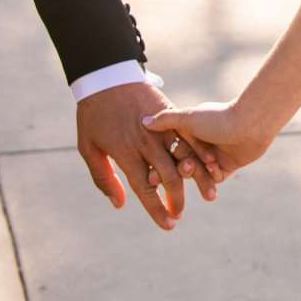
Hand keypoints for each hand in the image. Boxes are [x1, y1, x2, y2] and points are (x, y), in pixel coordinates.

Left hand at [77, 81, 218, 231]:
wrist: (106, 75)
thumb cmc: (93, 114)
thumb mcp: (87, 147)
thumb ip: (103, 177)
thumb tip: (120, 204)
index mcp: (125, 152)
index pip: (145, 188)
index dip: (157, 209)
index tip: (169, 225)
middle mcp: (146, 142)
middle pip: (168, 176)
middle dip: (177, 199)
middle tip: (180, 214)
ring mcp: (161, 127)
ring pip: (184, 156)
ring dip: (199, 177)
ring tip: (210, 194)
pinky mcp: (171, 113)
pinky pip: (189, 136)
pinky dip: (203, 152)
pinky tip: (213, 165)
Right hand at [142, 98, 280, 180]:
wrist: (250, 124)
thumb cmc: (217, 118)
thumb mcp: (188, 118)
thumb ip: (166, 120)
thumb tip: (143, 121)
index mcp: (189, 131)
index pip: (169, 150)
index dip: (159, 162)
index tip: (150, 173)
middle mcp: (200, 145)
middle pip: (181, 164)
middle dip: (174, 171)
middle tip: (168, 176)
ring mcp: (212, 157)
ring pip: (197, 174)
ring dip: (194, 175)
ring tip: (193, 170)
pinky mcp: (226, 167)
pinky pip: (214, 179)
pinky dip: (212, 178)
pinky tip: (215, 173)